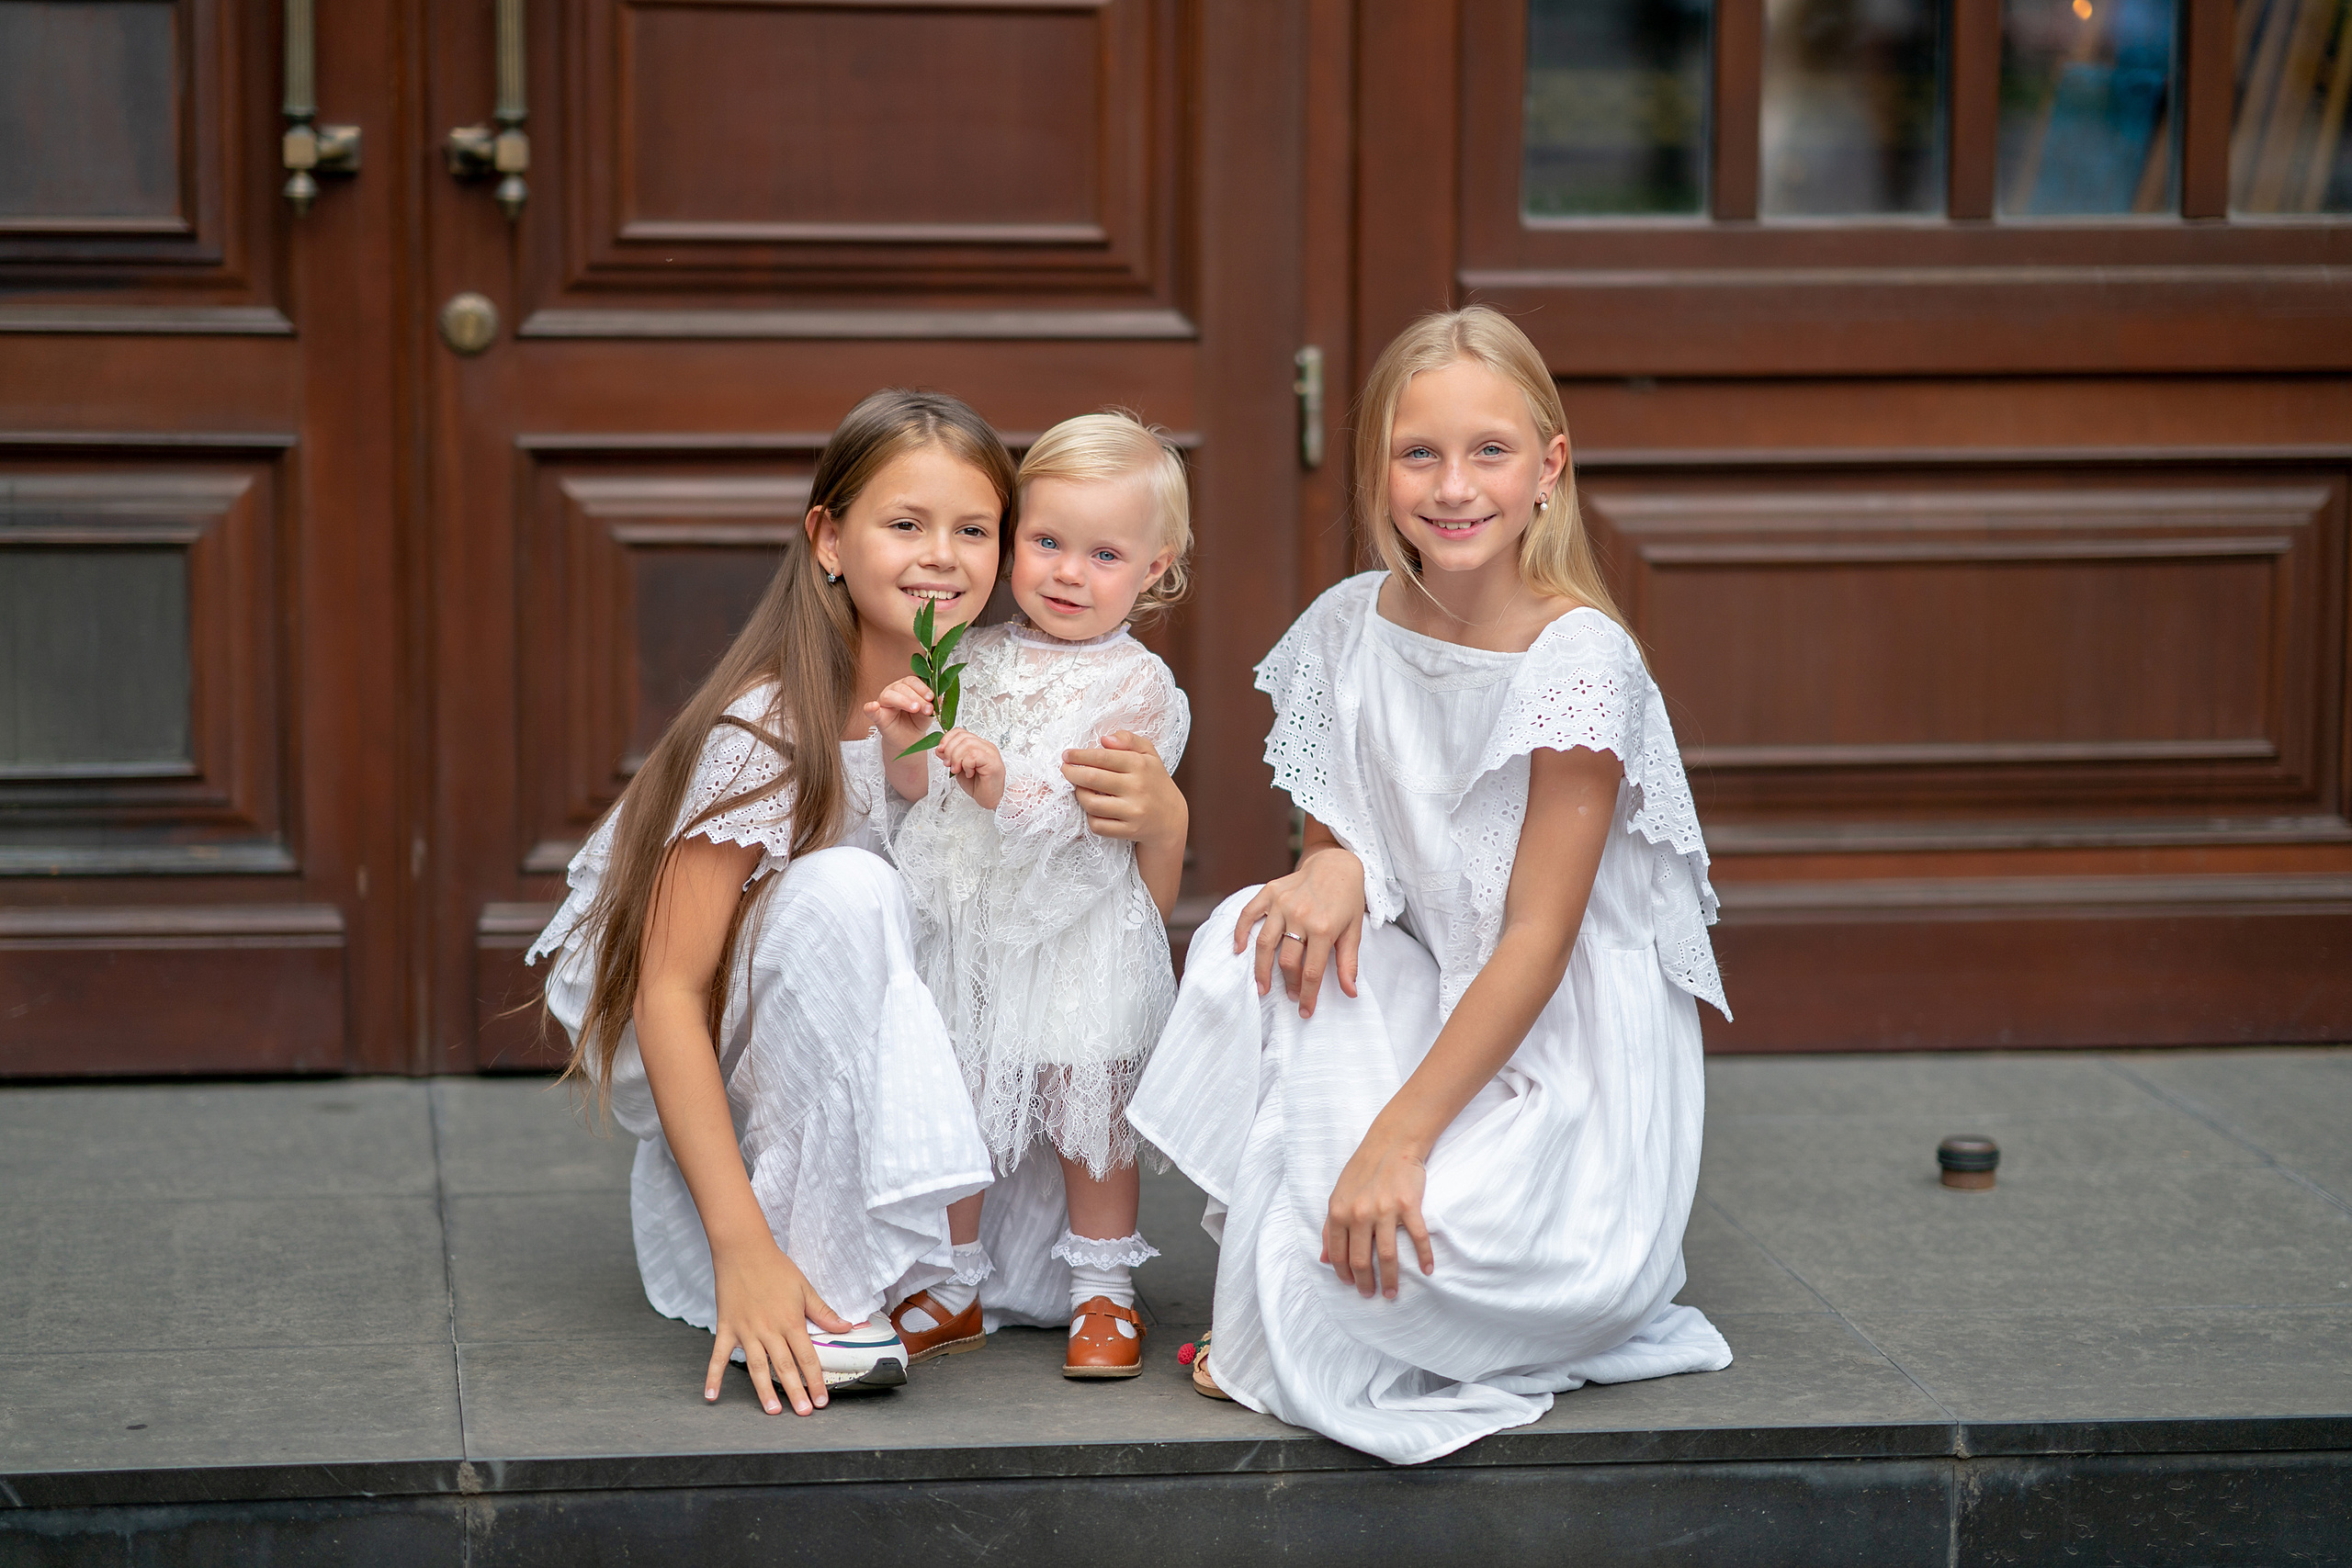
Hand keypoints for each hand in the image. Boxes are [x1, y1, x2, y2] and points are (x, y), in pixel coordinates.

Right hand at [706, 1237, 853, 1415]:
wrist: (743, 1251)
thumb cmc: (776, 1268)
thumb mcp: (804, 1288)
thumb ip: (823, 1312)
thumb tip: (847, 1327)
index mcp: (790, 1321)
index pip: (807, 1357)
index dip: (815, 1380)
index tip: (821, 1400)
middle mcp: (769, 1330)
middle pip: (784, 1367)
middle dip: (795, 1392)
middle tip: (803, 1413)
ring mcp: (746, 1331)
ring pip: (756, 1367)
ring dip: (763, 1390)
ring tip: (772, 1411)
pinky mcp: (727, 1328)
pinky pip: (719, 1356)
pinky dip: (713, 1376)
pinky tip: (712, 1396)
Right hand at [864, 675, 935, 753]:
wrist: (909, 740)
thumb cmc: (916, 722)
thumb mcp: (927, 713)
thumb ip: (932, 704)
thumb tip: (940, 697)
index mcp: (906, 687)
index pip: (912, 681)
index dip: (922, 688)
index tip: (931, 697)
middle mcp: (894, 691)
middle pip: (903, 687)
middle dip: (917, 697)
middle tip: (928, 709)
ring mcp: (883, 702)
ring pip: (890, 695)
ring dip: (903, 701)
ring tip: (915, 709)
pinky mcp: (877, 716)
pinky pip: (870, 710)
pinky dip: (870, 708)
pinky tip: (873, 707)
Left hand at [936, 727, 1004, 810]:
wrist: (990, 800)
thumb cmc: (977, 786)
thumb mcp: (959, 768)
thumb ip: (951, 757)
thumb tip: (940, 749)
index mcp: (978, 745)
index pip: (960, 731)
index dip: (947, 739)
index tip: (940, 752)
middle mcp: (985, 746)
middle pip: (962, 736)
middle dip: (950, 750)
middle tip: (949, 764)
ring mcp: (990, 753)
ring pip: (967, 744)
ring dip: (957, 758)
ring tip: (957, 770)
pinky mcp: (993, 762)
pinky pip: (974, 755)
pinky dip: (967, 765)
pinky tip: (970, 773)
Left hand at [1060, 731, 1184, 850]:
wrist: (1170, 819)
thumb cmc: (1153, 781)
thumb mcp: (1148, 754)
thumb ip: (1128, 740)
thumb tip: (1105, 740)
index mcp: (1140, 764)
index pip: (1102, 757)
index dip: (1079, 755)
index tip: (1067, 755)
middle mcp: (1137, 787)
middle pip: (1092, 779)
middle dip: (1071, 773)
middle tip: (1064, 769)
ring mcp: (1133, 811)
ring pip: (1091, 803)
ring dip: (1079, 795)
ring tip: (1079, 788)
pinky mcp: (1129, 830)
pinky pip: (1098, 825)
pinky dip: (1090, 817)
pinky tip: (1093, 809)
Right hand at [1235, 844, 1363, 1016]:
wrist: (1336, 863)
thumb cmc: (1348, 899)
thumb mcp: (1353, 931)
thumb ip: (1348, 963)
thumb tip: (1350, 993)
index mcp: (1324, 928)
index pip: (1312, 972)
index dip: (1307, 995)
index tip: (1305, 1011)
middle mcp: (1301, 916)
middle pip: (1287, 961)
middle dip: (1288, 984)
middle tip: (1289, 995)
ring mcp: (1283, 903)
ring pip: (1264, 944)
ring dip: (1261, 969)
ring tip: (1262, 987)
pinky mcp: (1270, 892)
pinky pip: (1249, 914)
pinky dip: (1240, 932)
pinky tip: (1238, 950)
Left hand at [1321, 1125, 1433, 1298]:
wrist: (1391, 1143)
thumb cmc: (1362, 1170)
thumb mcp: (1338, 1196)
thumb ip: (1330, 1228)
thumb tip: (1322, 1259)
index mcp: (1339, 1211)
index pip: (1338, 1254)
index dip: (1344, 1274)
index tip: (1352, 1285)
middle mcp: (1360, 1213)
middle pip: (1361, 1260)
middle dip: (1366, 1284)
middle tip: (1372, 1295)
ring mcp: (1385, 1210)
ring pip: (1386, 1256)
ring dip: (1391, 1280)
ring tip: (1392, 1293)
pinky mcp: (1409, 1205)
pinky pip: (1418, 1237)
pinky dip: (1424, 1257)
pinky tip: (1427, 1270)